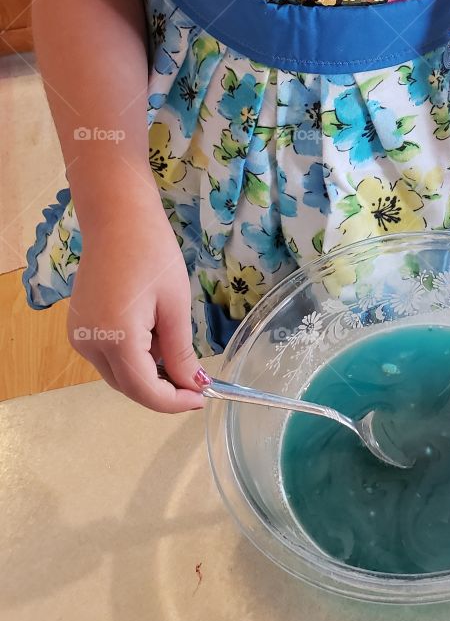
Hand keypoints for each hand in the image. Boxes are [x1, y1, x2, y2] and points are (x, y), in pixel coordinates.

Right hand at [67, 193, 205, 412]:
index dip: (173, 401)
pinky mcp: (78, 326)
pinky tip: (152, 336)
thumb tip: (193, 384)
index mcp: (115, 339)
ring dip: (147, 373)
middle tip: (195, 381)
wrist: (118, 219)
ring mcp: (79, 336)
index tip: (201, 398)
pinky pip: (108, 355)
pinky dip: (132, 357)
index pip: (144, 390)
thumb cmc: (153, 255)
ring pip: (117, 373)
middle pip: (127, 386)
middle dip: (161, 389)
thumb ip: (180, 352)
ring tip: (175, 349)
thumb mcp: (175, 306)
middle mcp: (89, 344)